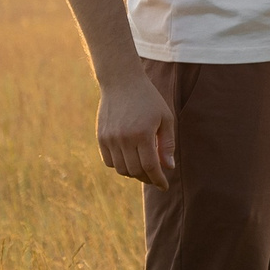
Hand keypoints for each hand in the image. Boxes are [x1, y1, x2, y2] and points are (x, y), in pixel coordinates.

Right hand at [97, 68, 177, 186]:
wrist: (122, 83)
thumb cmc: (149, 100)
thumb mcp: (165, 118)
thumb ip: (167, 144)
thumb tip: (168, 167)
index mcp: (143, 134)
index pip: (150, 166)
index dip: (158, 179)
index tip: (165, 186)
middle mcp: (124, 139)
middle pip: (135, 171)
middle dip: (147, 178)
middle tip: (156, 177)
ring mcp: (110, 139)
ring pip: (121, 169)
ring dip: (133, 173)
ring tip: (144, 168)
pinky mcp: (101, 138)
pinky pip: (109, 161)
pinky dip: (120, 165)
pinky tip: (130, 160)